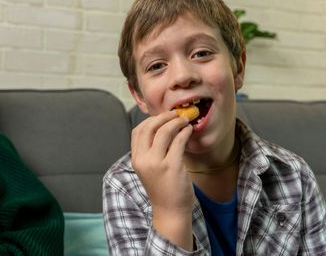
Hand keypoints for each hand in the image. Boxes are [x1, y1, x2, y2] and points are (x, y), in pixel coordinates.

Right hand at [130, 111, 193, 249]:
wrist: (170, 211)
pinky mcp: (172, 166)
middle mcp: (143, 160)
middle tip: (175, 114)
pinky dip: (184, 132)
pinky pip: (178, 141)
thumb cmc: (163, 188)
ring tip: (185, 121)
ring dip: (176, 122)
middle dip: (164, 117)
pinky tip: (189, 131)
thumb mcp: (149, 168)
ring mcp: (157, 163)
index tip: (163, 117)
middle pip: (149, 127)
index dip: (150, 120)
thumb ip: (151, 150)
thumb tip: (163, 127)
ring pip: (164, 131)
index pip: (138, 131)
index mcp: (136, 159)